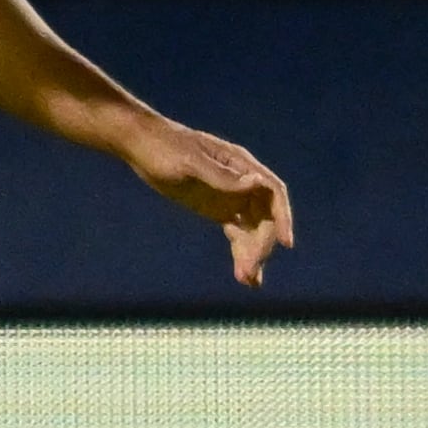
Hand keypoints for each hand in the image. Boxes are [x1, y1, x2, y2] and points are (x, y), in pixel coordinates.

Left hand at [116, 112, 295, 287]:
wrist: (141, 145)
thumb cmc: (164, 148)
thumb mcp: (190, 162)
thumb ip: (222, 177)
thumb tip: (257, 183)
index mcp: (240, 164)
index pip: (272, 192)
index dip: (282, 217)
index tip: (286, 243)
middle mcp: (242, 182)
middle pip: (263, 217)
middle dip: (261, 245)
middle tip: (249, 272)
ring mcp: (231, 197)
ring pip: (252, 230)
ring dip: (253, 254)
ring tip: (247, 281)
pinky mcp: (218, 210)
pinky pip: (237, 234)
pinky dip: (241, 253)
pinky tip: (243, 276)